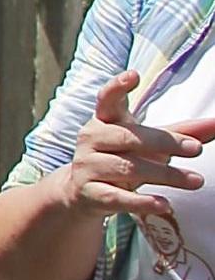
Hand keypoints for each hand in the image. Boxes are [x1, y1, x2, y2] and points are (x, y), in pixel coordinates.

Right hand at [56, 70, 204, 221]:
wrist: (83, 192)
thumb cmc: (122, 158)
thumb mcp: (149, 143)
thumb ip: (182, 132)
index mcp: (104, 120)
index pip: (107, 99)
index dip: (118, 86)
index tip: (134, 75)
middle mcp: (91, 139)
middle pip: (128, 137)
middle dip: (164, 142)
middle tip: (196, 149)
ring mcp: (88, 166)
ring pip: (127, 168)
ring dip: (165, 174)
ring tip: (196, 180)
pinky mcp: (90, 193)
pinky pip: (117, 197)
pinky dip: (142, 201)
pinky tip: (164, 204)